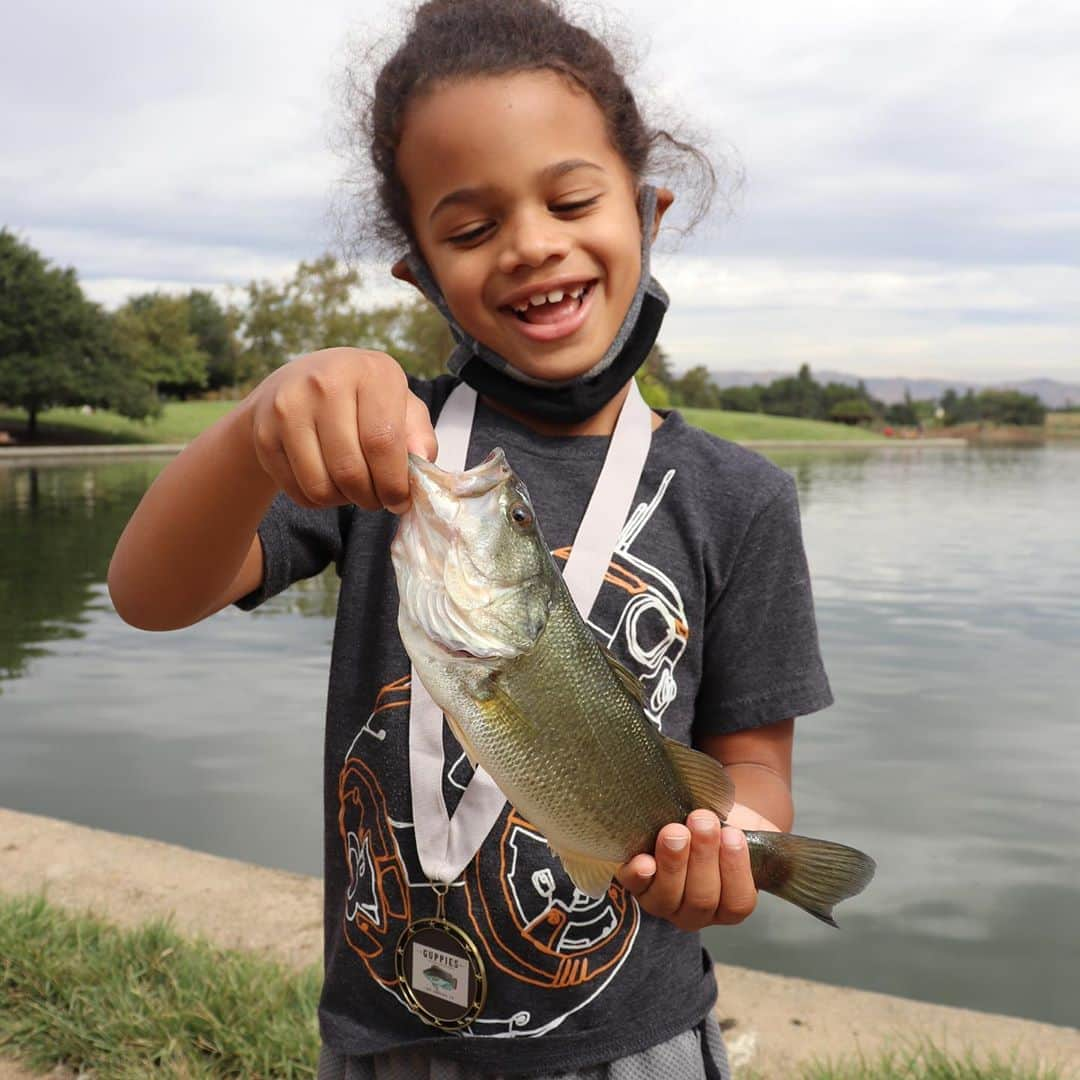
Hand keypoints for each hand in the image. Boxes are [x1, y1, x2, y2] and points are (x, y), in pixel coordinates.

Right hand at [245, 347, 436, 512]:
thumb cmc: (364, 400)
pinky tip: (328, 480)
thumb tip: (421, 466)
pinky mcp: (265, 432)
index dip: (394, 483)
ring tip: (353, 488)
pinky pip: (298, 490)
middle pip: (351, 470)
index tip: (400, 500)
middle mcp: (326, 382)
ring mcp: (289, 406)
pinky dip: (318, 500)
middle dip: (370, 498)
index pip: (383, 443)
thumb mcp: (401, 406)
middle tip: (376, 499)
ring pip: (321, 487)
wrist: (298, 383)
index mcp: (372, 372)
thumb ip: (419, 436)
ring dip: (343, 501)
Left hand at [616, 803, 778, 931]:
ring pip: (669, 896)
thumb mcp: (748, 829)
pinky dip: (638, 875)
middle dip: (703, 857)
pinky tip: (644, 861)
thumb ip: (755, 835)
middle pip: (702, 899)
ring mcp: (664, 902)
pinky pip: (634, 887)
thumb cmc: (723, 825)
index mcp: (729, 903)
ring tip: (676, 831)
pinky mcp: (636, 886)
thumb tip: (749, 829)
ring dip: (674, 862)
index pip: (738, 902)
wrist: (692, 815)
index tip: (734, 834)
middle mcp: (696, 911)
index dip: (736, 869)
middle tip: (703, 822)